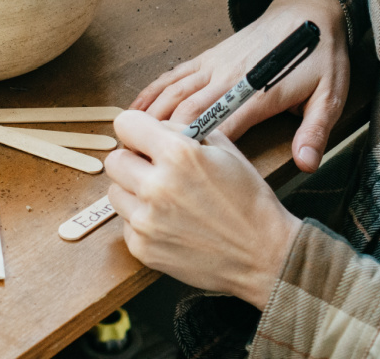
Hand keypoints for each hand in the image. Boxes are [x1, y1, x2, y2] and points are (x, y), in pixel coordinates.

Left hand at [106, 111, 300, 308]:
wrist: (265, 255)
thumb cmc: (248, 200)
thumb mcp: (224, 150)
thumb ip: (182, 131)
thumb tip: (152, 126)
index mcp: (177, 154)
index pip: (125, 124)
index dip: (137, 130)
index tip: (145, 140)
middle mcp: (155, 187)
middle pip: (114, 160)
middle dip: (133, 161)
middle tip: (156, 171)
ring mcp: (146, 221)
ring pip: (115, 192)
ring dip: (134, 192)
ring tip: (165, 200)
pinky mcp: (142, 248)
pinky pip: (126, 223)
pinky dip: (142, 221)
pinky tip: (170, 225)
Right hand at [130, 0, 348, 171]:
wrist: (306, 11)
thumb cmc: (319, 56)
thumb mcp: (330, 96)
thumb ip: (314, 131)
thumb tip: (305, 164)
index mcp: (258, 94)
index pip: (221, 128)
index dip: (198, 152)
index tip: (178, 174)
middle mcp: (228, 79)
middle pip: (186, 112)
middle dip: (162, 140)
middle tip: (143, 166)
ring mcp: (212, 66)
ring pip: (172, 93)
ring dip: (150, 118)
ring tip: (130, 143)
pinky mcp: (205, 58)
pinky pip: (171, 76)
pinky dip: (151, 92)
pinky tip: (135, 108)